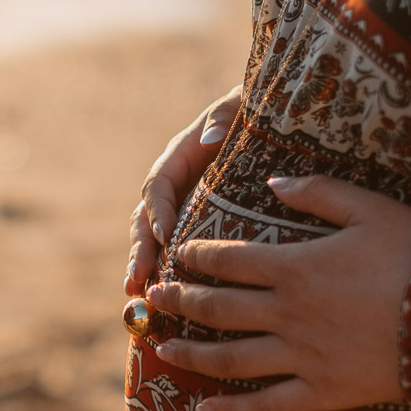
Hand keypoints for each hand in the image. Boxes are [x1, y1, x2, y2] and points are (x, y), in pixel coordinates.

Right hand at [126, 85, 242, 295]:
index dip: (157, 210)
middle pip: (146, 219)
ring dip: (144, 268)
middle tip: (137, 278)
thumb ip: (225, 116)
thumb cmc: (255, 113)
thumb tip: (211, 137)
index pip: (159, 185)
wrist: (274, 123)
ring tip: (137, 295)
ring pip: (154, 241)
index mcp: (180, 157)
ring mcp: (184, 208)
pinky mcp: (198, 227)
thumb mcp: (240, 107)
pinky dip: (167, 275)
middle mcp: (176, 185)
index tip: (162, 234)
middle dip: (140, 250)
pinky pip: (177, 252)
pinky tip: (166, 303)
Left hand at [143, 175, 410, 410]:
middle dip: (180, 303)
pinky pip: (268, 406)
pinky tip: (204, 410)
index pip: (229, 260)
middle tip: (154, 300)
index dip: (197, 256)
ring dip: (192, 355)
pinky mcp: (324, 392)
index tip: (178, 254)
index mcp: (295, 266)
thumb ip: (317, 191)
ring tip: (164, 350)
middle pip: (218, 309)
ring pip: (231, 359)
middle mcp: (288, 313)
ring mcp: (303, 356)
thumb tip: (271, 182)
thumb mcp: (370, 207)